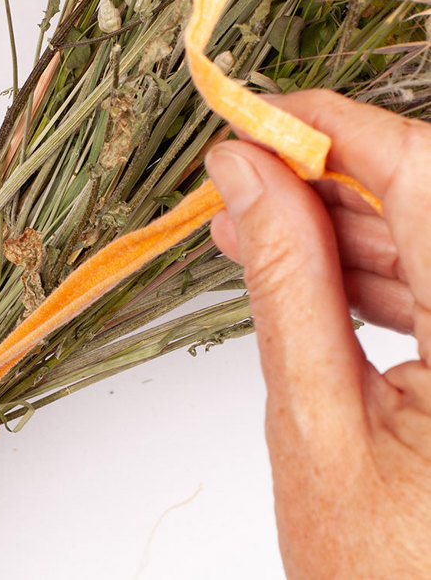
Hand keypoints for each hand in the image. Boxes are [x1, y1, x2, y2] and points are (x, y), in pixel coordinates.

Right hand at [205, 90, 430, 577]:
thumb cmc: (378, 572)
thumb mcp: (311, 419)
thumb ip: (284, 284)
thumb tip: (246, 180)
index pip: (428, 178)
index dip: (338, 130)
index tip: (260, 117)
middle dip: (326, 178)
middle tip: (239, 175)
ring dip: (338, 224)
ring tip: (249, 225)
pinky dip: (366, 269)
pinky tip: (300, 267)